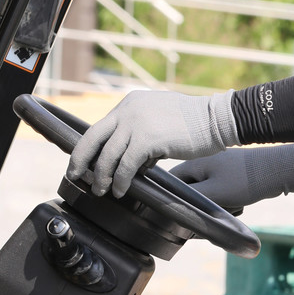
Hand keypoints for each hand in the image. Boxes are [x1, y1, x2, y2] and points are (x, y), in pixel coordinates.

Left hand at [68, 90, 238, 198]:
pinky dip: (121, 180)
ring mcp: (137, 123)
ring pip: (108, 155)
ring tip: (101, 191)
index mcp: (130, 103)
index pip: (100, 127)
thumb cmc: (195, 123)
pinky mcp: (148, 139)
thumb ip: (142, 132)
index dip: (88, 147)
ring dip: (102, 176)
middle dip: (80, 160)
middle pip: (93, 137)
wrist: (217, 119)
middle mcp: (129, 110)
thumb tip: (131, 158)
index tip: (83, 162)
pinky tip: (122, 190)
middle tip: (75, 176)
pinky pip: (126, 165)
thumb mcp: (161, 119)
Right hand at [171, 145, 293, 212]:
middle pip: (190, 187)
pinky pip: (222, 190)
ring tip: (232, 206)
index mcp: (196, 162)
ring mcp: (220, 165)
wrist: (279, 170)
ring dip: (217, 203)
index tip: (178, 212)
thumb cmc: (245, 181)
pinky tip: (240, 203)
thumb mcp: (214, 194)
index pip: (171, 180)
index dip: (172, 197)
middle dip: (200, 203)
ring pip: (208, 191)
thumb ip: (190, 201)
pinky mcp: (233, 172)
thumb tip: (172, 206)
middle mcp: (205, 160)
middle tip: (214, 211)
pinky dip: (229, 199)